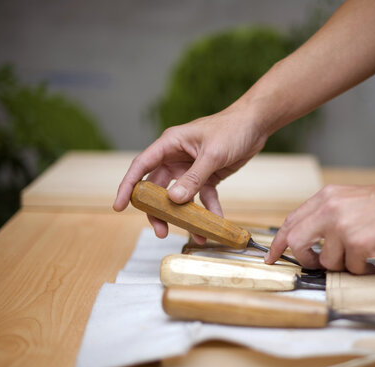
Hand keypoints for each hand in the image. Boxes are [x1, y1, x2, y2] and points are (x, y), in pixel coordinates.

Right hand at [113, 106, 266, 238]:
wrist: (256, 124)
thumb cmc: (232, 128)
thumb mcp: (212, 154)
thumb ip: (194, 178)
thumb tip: (174, 200)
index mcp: (170, 144)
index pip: (141, 166)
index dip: (128, 187)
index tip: (119, 206)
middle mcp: (176, 156)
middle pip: (158, 187)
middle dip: (157, 210)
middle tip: (161, 230)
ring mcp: (191, 168)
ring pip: (180, 196)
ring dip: (184, 215)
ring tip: (193, 234)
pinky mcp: (207, 176)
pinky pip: (203, 197)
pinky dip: (208, 210)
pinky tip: (215, 224)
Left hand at [265, 177, 374, 273]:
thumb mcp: (346, 199)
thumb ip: (325, 214)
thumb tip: (307, 241)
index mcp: (324, 198)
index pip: (290, 222)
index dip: (278, 243)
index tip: (272, 257)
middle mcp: (328, 210)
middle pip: (295, 242)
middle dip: (303, 259)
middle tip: (315, 265)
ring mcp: (342, 227)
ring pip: (326, 261)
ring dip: (341, 265)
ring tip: (357, 257)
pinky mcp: (359, 243)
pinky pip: (350, 268)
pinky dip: (360, 269)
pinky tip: (371, 259)